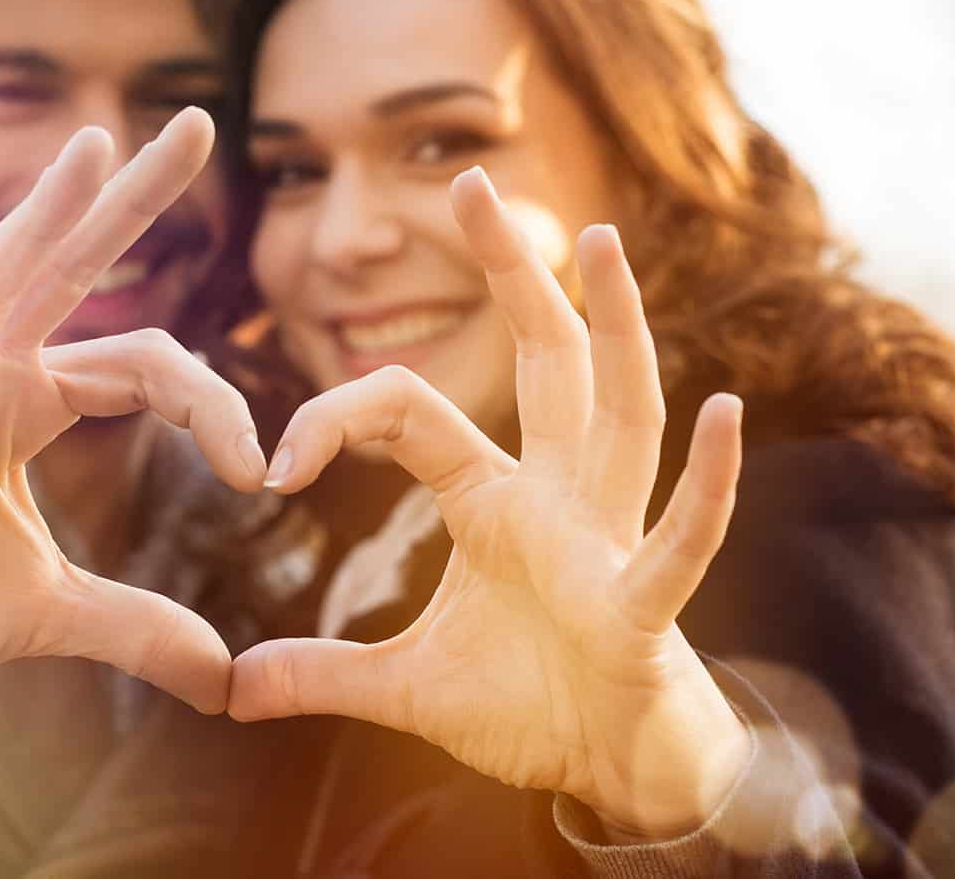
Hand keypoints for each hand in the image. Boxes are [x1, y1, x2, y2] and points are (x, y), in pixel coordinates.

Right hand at [0, 109, 265, 730]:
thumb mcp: (49, 611)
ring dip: (38, 219)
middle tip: (200, 124)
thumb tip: (225, 679)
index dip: (214, 408)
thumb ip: (136, 627)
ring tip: (92, 149)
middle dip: (134, 202)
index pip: (145, 366)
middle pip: (71, 271)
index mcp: (29, 400)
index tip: (262, 472)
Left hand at [229, 168, 749, 837]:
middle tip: (471, 181)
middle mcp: (559, 498)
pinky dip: (707, 484)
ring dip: (615, 328)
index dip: (337, 417)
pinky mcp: (643, 607)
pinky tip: (724, 411)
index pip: (411, 412)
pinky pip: (679, 537)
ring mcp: (608, 541)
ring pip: (619, 415)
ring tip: (597, 240)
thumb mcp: (407, 689)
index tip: (274, 466)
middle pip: (543, 363)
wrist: (616, 773)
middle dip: (511, 275)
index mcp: (495, 502)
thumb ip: (323, 675)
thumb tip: (230, 690)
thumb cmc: (531, 708)